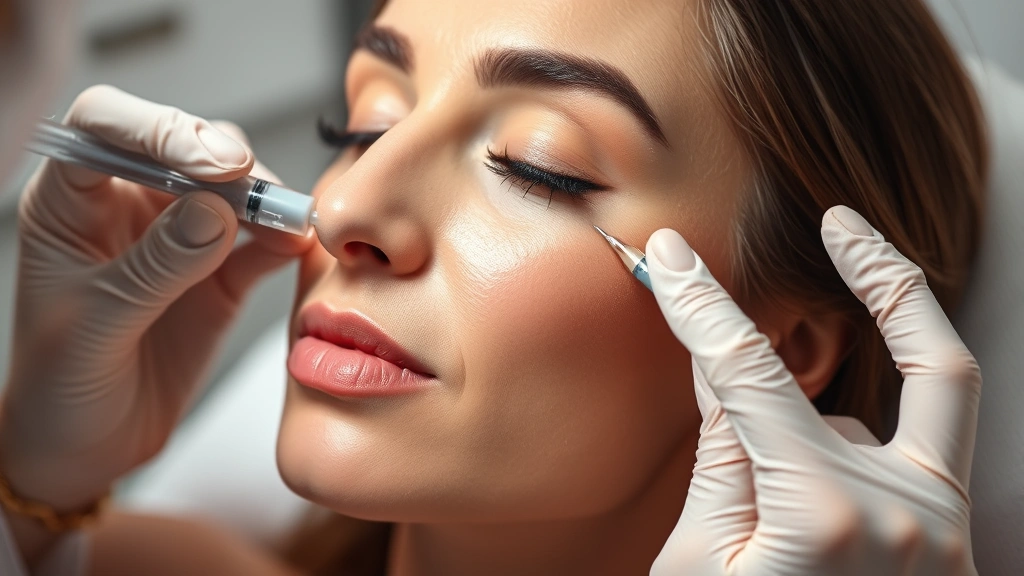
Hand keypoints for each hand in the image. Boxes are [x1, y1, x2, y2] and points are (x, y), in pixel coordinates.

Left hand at [0, 85, 313, 515]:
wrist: (89, 446)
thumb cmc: (60, 386)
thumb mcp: (95, 327)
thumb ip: (155, 267)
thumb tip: (215, 212)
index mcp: (71, 204)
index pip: (102, 127)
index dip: (154, 128)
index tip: (206, 163)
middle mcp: (127, 206)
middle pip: (180, 145)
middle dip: (219, 156)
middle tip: (250, 183)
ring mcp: (180, 237)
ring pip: (230, 186)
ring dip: (263, 196)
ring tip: (287, 220)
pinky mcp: (221, 273)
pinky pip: (260, 240)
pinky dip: (284, 237)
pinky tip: (298, 242)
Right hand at [647, 206, 980, 575]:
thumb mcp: (698, 561)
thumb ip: (720, 458)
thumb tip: (719, 366)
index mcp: (825, 515)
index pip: (749, 375)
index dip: (702, 307)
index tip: (675, 260)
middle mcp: (908, 517)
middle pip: (922, 367)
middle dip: (886, 285)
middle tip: (846, 224)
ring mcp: (944, 540)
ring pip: (885, 438)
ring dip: (819, 450)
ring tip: (766, 527)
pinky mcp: (952, 557)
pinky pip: (913, 475)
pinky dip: (850, 474)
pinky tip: (806, 527)